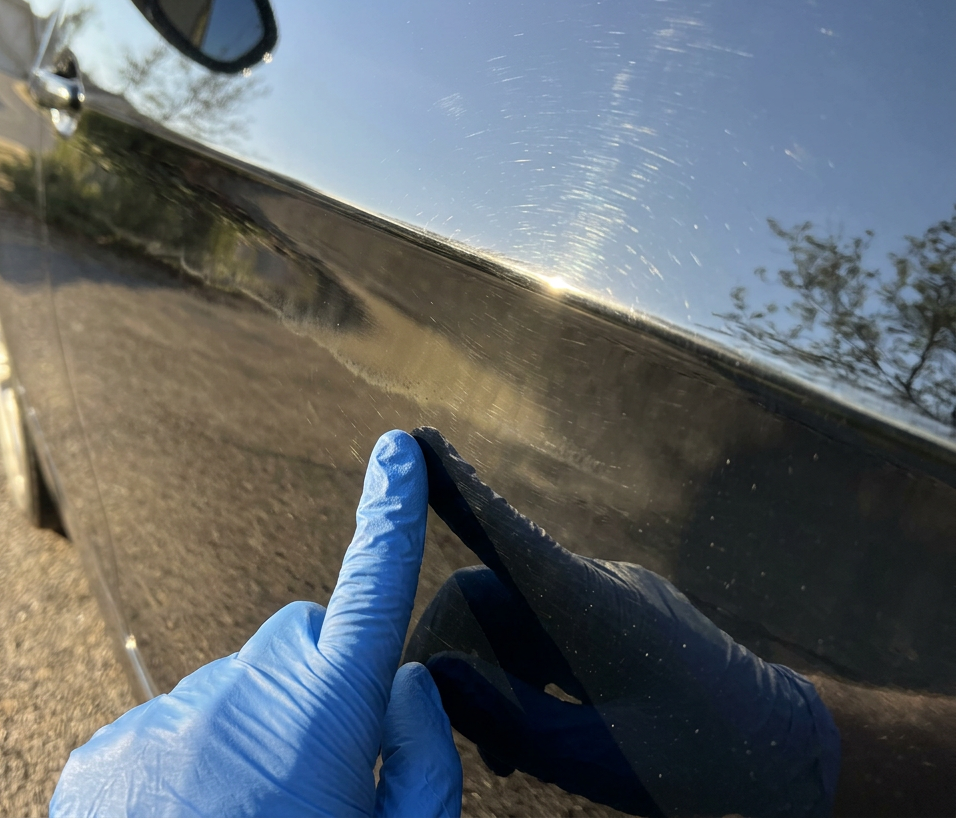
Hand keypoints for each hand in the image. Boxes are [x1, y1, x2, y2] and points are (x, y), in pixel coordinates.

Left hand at [49, 430, 461, 817]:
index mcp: (324, 713)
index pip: (370, 585)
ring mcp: (160, 718)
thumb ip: (423, 760)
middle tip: (319, 777)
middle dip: (318, 686)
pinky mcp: (102, 753)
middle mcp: (237, 691)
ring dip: (250, 736)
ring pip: (231, 694)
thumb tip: (399, 683)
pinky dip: (187, 765)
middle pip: (298, 645)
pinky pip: (167, 730)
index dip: (391, 513)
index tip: (400, 451)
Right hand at [407, 427, 839, 817]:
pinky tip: (525, 736)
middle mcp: (595, 587)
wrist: (791, 760)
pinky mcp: (612, 621)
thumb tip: (437, 675)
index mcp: (594, 607)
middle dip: (456, 654)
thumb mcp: (600, 756)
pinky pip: (542, 632)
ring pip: (511, 617)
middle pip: (488, 592)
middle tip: (457, 732)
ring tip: (500, 755)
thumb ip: (513, 715)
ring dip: (490, 677)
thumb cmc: (703, 764)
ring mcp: (605, 600)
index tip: (412, 440)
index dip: (454, 486)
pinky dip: (520, 677)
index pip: (507, 532)